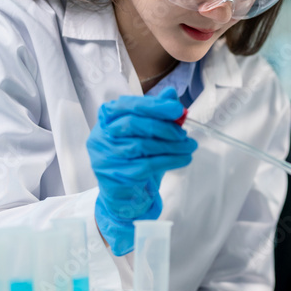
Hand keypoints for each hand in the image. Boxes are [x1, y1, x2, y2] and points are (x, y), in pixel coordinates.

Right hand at [87, 87, 197, 254]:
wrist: (126, 195)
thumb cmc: (136, 158)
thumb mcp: (147, 133)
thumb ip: (156, 113)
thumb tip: (172, 95)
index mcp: (106, 118)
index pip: (128, 105)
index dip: (154, 105)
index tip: (178, 109)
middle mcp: (101, 136)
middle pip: (133, 124)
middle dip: (164, 127)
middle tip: (185, 133)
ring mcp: (105, 157)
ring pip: (142, 145)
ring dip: (172, 145)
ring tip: (189, 146)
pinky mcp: (115, 176)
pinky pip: (147, 165)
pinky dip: (170, 160)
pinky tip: (184, 159)